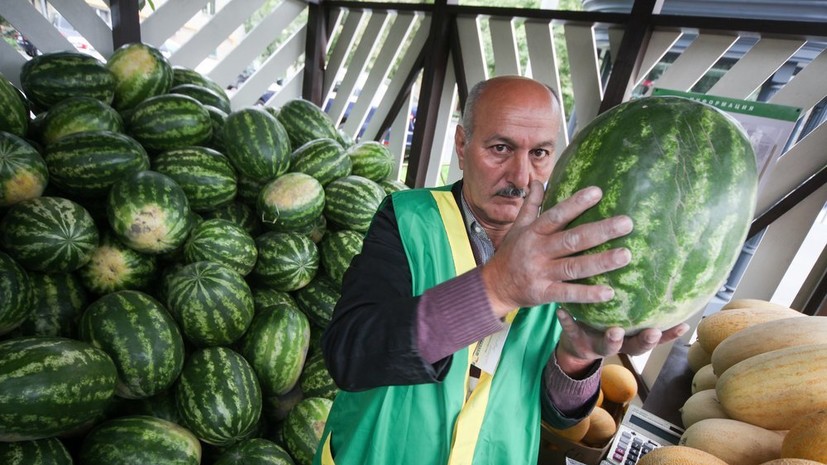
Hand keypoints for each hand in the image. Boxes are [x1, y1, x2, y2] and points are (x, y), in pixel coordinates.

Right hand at [481, 180, 632, 317]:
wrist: (494, 286)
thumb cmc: (511, 253)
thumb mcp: (518, 226)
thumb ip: (531, 204)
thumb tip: (537, 180)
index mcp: (534, 232)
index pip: (556, 215)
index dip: (576, 204)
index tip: (598, 192)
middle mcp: (538, 251)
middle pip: (572, 240)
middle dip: (600, 231)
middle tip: (627, 223)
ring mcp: (541, 273)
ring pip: (574, 266)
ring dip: (601, 261)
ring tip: (625, 255)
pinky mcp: (544, 294)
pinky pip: (568, 293)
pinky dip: (588, 294)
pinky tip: (609, 292)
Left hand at [554, 308, 689, 376]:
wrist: (575, 343)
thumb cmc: (606, 321)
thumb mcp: (624, 314)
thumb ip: (639, 301)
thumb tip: (665, 269)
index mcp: (631, 337)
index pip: (654, 337)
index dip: (669, 335)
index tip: (682, 325)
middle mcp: (617, 343)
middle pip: (634, 347)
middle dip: (644, 341)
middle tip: (652, 332)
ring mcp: (595, 344)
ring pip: (606, 345)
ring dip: (611, 339)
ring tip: (614, 330)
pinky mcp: (574, 338)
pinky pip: (570, 329)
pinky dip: (567, 321)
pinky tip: (561, 311)